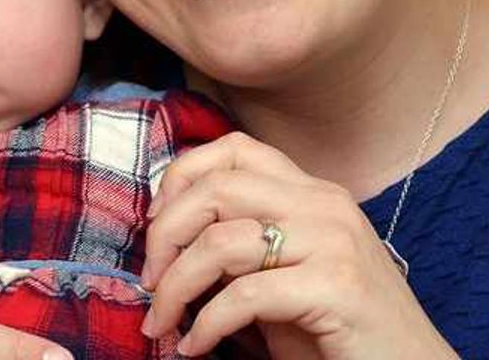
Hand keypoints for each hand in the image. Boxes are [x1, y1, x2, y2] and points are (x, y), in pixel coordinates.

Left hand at [139, 132, 457, 358]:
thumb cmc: (339, 329)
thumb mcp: (284, 272)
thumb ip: (241, 245)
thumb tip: (166, 241)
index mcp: (313, 191)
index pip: (235, 149)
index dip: (181, 178)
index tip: (158, 225)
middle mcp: (325, 204)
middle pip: (216, 187)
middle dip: (165, 233)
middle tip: (150, 280)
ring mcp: (334, 241)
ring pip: (220, 242)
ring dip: (176, 287)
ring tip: (162, 321)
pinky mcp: (337, 287)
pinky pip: (244, 295)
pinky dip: (206, 324)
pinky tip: (194, 345)